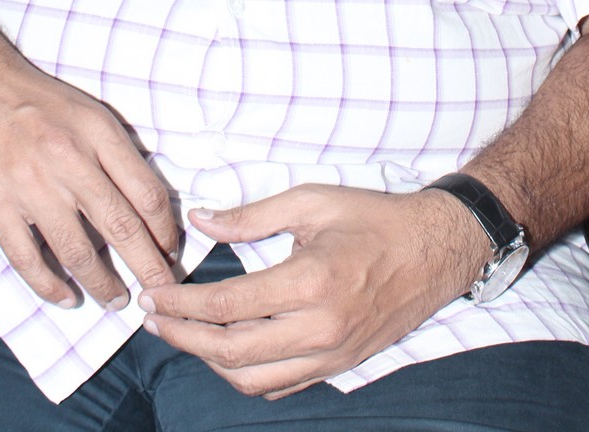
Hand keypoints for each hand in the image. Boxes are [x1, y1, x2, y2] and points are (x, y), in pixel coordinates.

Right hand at [0, 49, 177, 311]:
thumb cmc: (34, 98)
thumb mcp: (87, 110)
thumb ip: (114, 151)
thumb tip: (146, 199)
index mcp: (98, 133)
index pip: (146, 191)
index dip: (165, 230)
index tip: (171, 251)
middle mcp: (70, 160)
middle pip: (121, 227)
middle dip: (147, 267)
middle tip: (161, 291)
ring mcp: (31, 186)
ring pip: (78, 251)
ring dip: (102, 284)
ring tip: (116, 299)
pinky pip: (28, 258)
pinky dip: (49, 285)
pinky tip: (65, 297)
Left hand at [137, 183, 486, 397]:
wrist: (436, 250)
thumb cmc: (374, 218)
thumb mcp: (312, 201)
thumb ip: (251, 215)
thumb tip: (200, 219)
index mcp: (309, 283)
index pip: (226, 307)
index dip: (180, 305)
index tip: (153, 295)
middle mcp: (318, 329)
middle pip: (229, 352)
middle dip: (181, 337)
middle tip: (153, 318)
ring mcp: (330, 356)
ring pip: (250, 380)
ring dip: (207, 361)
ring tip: (182, 333)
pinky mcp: (338, 367)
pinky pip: (279, 386)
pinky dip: (243, 375)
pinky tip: (225, 351)